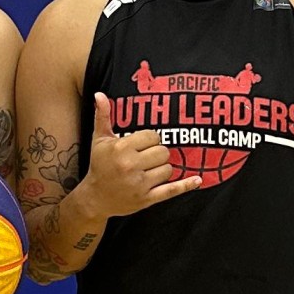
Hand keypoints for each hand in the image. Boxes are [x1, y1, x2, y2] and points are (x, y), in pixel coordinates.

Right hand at [78, 92, 204, 219]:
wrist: (96, 198)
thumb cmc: (99, 165)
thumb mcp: (100, 140)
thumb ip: (103, 116)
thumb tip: (100, 94)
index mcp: (121, 149)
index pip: (152, 136)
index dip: (150, 139)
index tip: (142, 144)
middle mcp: (130, 166)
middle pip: (163, 152)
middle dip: (156, 154)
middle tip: (145, 157)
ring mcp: (140, 184)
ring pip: (168, 169)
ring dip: (162, 168)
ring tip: (148, 170)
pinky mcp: (147, 199)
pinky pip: (171, 190)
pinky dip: (186, 185)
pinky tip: (197, 180)